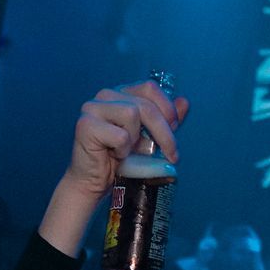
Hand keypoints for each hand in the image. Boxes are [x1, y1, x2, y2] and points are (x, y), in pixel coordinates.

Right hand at [60, 80, 188, 201]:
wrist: (94, 182)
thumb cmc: (120, 159)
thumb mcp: (148, 138)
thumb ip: (164, 120)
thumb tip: (184, 102)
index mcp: (120, 94)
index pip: (149, 88)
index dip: (167, 107)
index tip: (175, 128)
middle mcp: (105, 96)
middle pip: (145, 105)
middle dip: (164, 132)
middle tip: (172, 154)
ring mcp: (92, 108)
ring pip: (131, 114)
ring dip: (137, 140)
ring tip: (129, 152)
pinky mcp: (86, 125)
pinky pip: (120, 135)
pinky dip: (123, 150)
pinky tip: (115, 155)